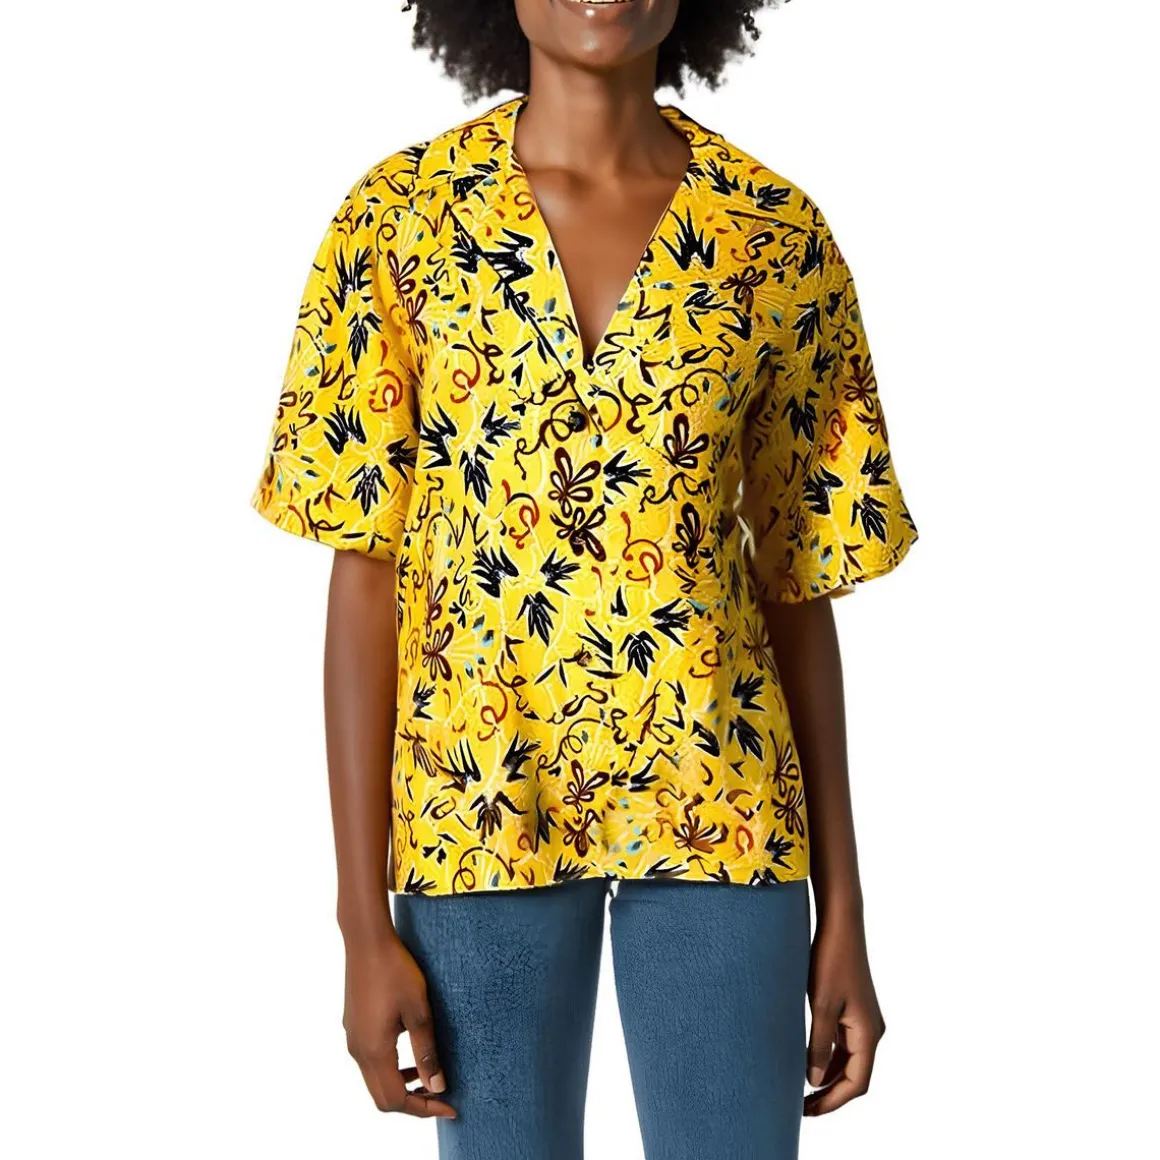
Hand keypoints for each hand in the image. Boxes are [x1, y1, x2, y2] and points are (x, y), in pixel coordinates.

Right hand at [343, 931, 456, 1118]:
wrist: (367, 941)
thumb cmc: (396, 970)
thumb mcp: (419, 1011)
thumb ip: (427, 1052)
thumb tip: (438, 1088)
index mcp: (374, 1051)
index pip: (396, 1100)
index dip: (424, 1109)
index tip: (451, 1106)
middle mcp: (358, 1051)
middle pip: (383, 1097)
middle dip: (413, 1103)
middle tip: (441, 1096)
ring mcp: (353, 1039)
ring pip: (375, 1081)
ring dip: (402, 1085)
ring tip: (430, 1075)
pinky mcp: (353, 1027)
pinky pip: (371, 1063)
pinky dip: (392, 1069)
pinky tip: (411, 1052)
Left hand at [804, 911, 885, 1116]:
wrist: (841, 925)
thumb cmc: (831, 961)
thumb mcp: (822, 1006)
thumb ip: (819, 1045)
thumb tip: (813, 1081)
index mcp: (868, 1033)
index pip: (856, 1083)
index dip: (833, 1101)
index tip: (808, 1111)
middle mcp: (871, 1030)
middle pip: (855, 1076)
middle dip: (830, 1094)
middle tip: (801, 1107)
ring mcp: (863, 1020)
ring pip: (849, 1061)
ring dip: (829, 1077)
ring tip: (800, 1089)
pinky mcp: (853, 1009)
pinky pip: (844, 1044)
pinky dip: (829, 1058)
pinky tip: (807, 1061)